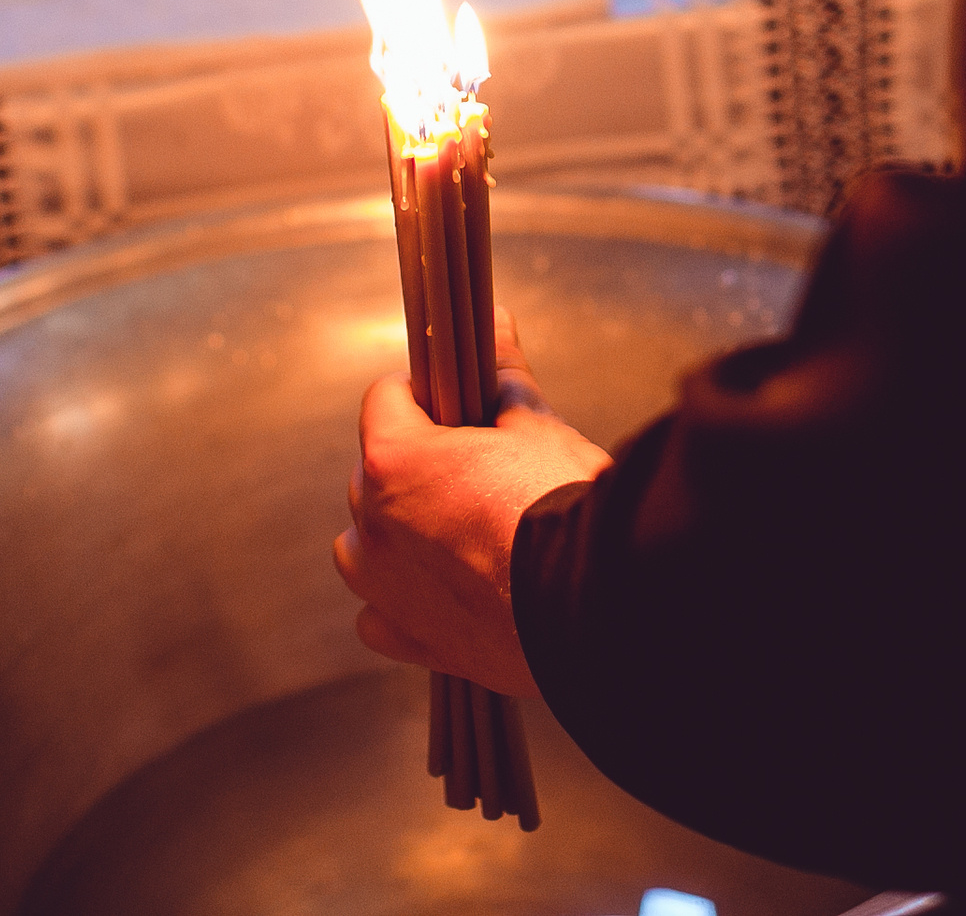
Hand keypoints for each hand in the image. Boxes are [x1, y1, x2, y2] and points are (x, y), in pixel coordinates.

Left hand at [333, 310, 612, 696]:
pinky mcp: (415, 642)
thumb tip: (496, 324)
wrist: (603, 604)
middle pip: (373, 475)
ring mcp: (388, 591)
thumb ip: (504, 375)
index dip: (424, 396)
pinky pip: (380, 616)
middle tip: (473, 470)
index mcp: (393, 463)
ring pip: (362, 548)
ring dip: (394, 534)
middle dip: (414, 467)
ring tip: (456, 531)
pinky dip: (401, 603)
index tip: (456, 404)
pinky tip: (444, 592)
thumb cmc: (567, 509)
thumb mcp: (538, 426)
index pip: (384, 399)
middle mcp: (373, 528)